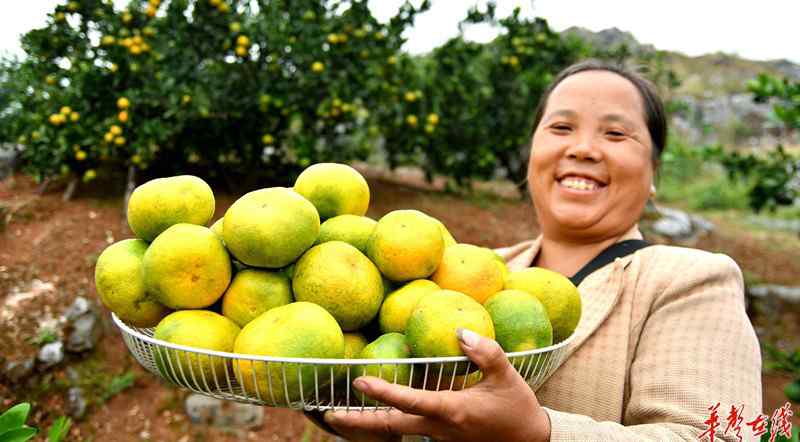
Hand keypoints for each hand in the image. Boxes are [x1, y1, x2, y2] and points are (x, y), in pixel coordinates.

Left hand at [323, 328, 550, 441]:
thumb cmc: (518, 408)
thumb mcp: (506, 375)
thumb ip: (484, 351)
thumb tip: (459, 331)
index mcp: (452, 411)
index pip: (410, 402)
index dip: (384, 393)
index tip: (359, 381)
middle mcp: (439, 429)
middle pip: (390, 428)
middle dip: (358, 423)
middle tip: (329, 413)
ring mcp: (439, 439)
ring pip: (397, 433)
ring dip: (370, 425)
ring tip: (342, 415)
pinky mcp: (443, 441)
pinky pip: (410, 433)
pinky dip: (389, 425)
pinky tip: (376, 416)